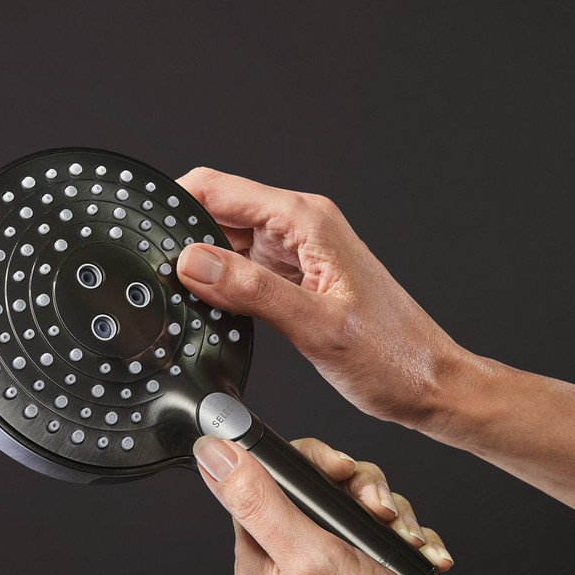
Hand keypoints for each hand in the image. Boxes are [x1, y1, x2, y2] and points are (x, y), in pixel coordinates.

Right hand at [176, 166, 463, 429]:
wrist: (432, 386)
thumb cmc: (393, 358)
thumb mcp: (316, 326)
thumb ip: (250, 291)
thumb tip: (192, 262)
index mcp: (307, 221)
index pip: (217, 188)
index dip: (173, 203)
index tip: (142, 231)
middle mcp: (302, 227)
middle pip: (217, 212)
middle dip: (182, 237)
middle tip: (155, 277)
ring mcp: (299, 253)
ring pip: (227, 243)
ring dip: (202, 264)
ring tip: (181, 297)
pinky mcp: (297, 279)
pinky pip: (244, 270)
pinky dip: (223, 285)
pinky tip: (211, 309)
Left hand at [193, 433, 475, 574]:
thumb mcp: (310, 560)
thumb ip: (258, 502)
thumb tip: (210, 450)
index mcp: (259, 562)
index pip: (260, 480)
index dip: (306, 463)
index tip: (341, 471)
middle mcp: (288, 569)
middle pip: (314, 489)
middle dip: (359, 490)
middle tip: (379, 511)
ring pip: (354, 510)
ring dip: (391, 516)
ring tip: (406, 542)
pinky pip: (383, 539)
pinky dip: (407, 542)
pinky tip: (422, 560)